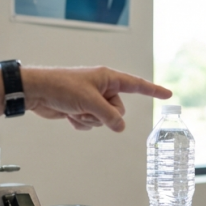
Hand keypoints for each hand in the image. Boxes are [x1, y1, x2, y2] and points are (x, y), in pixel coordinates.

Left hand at [22, 66, 170, 131]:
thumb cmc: (62, 87)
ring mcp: (92, 99)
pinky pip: (91, 123)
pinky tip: (70, 116)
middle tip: (88, 108)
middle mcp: (102, 87)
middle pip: (119, 109)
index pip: (137, 85)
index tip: (168, 94)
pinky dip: (82, 123)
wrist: (37, 91)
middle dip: (105, 115)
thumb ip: (109, 116)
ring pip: (104, 119)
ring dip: (90, 120)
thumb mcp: (90, 102)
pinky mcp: (81, 109)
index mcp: (108, 78)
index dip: (153, 90)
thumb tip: (120, 127)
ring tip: (75, 110)